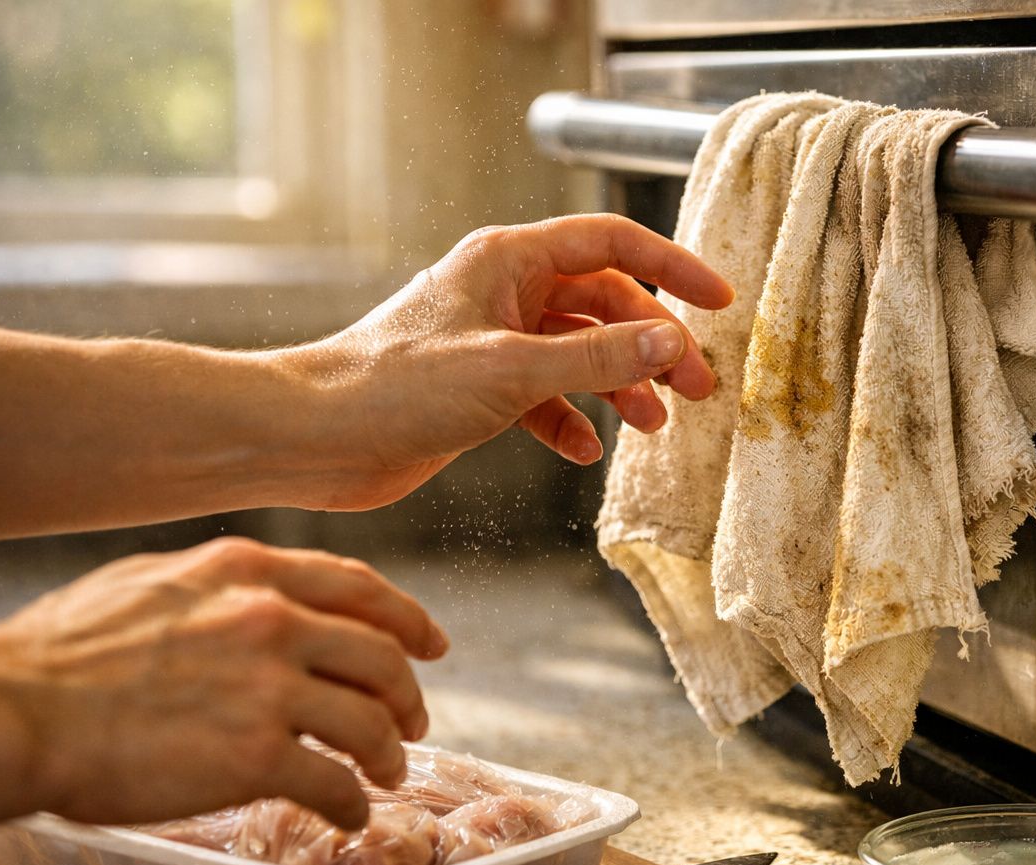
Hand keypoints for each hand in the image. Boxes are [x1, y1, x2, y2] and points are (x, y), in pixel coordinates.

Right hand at [0, 537, 444, 828]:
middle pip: (380, 655)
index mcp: (246, 572)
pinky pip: (334, 782)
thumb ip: (220, 586)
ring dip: (390, 752)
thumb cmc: (62, 655)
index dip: (407, 617)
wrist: (17, 712)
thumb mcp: (150, 582)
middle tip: (413, 720)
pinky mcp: (256, 756)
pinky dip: (353, 803)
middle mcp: (271, 619)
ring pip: (371, 720)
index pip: (358, 587)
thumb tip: (261, 595)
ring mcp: (268, 687)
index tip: (431, 642)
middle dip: (408, 693)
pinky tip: (350, 814)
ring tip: (388, 773)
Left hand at [285, 214, 733, 510]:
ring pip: (579, 353)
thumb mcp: (514, 369)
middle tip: (694, 387)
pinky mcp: (479, 389)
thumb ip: (599, 357)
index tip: (718, 302)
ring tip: (650, 425)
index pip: (611, 243)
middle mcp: (503, 292)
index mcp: (508, 261)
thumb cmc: (393, 386)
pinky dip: (571, 421)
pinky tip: (583, 451)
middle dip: (652, 345)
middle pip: (604, 304)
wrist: (316, 438)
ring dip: (619, 387)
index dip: (672, 268)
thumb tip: (671, 342)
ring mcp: (492, 340)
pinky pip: (546, 396)